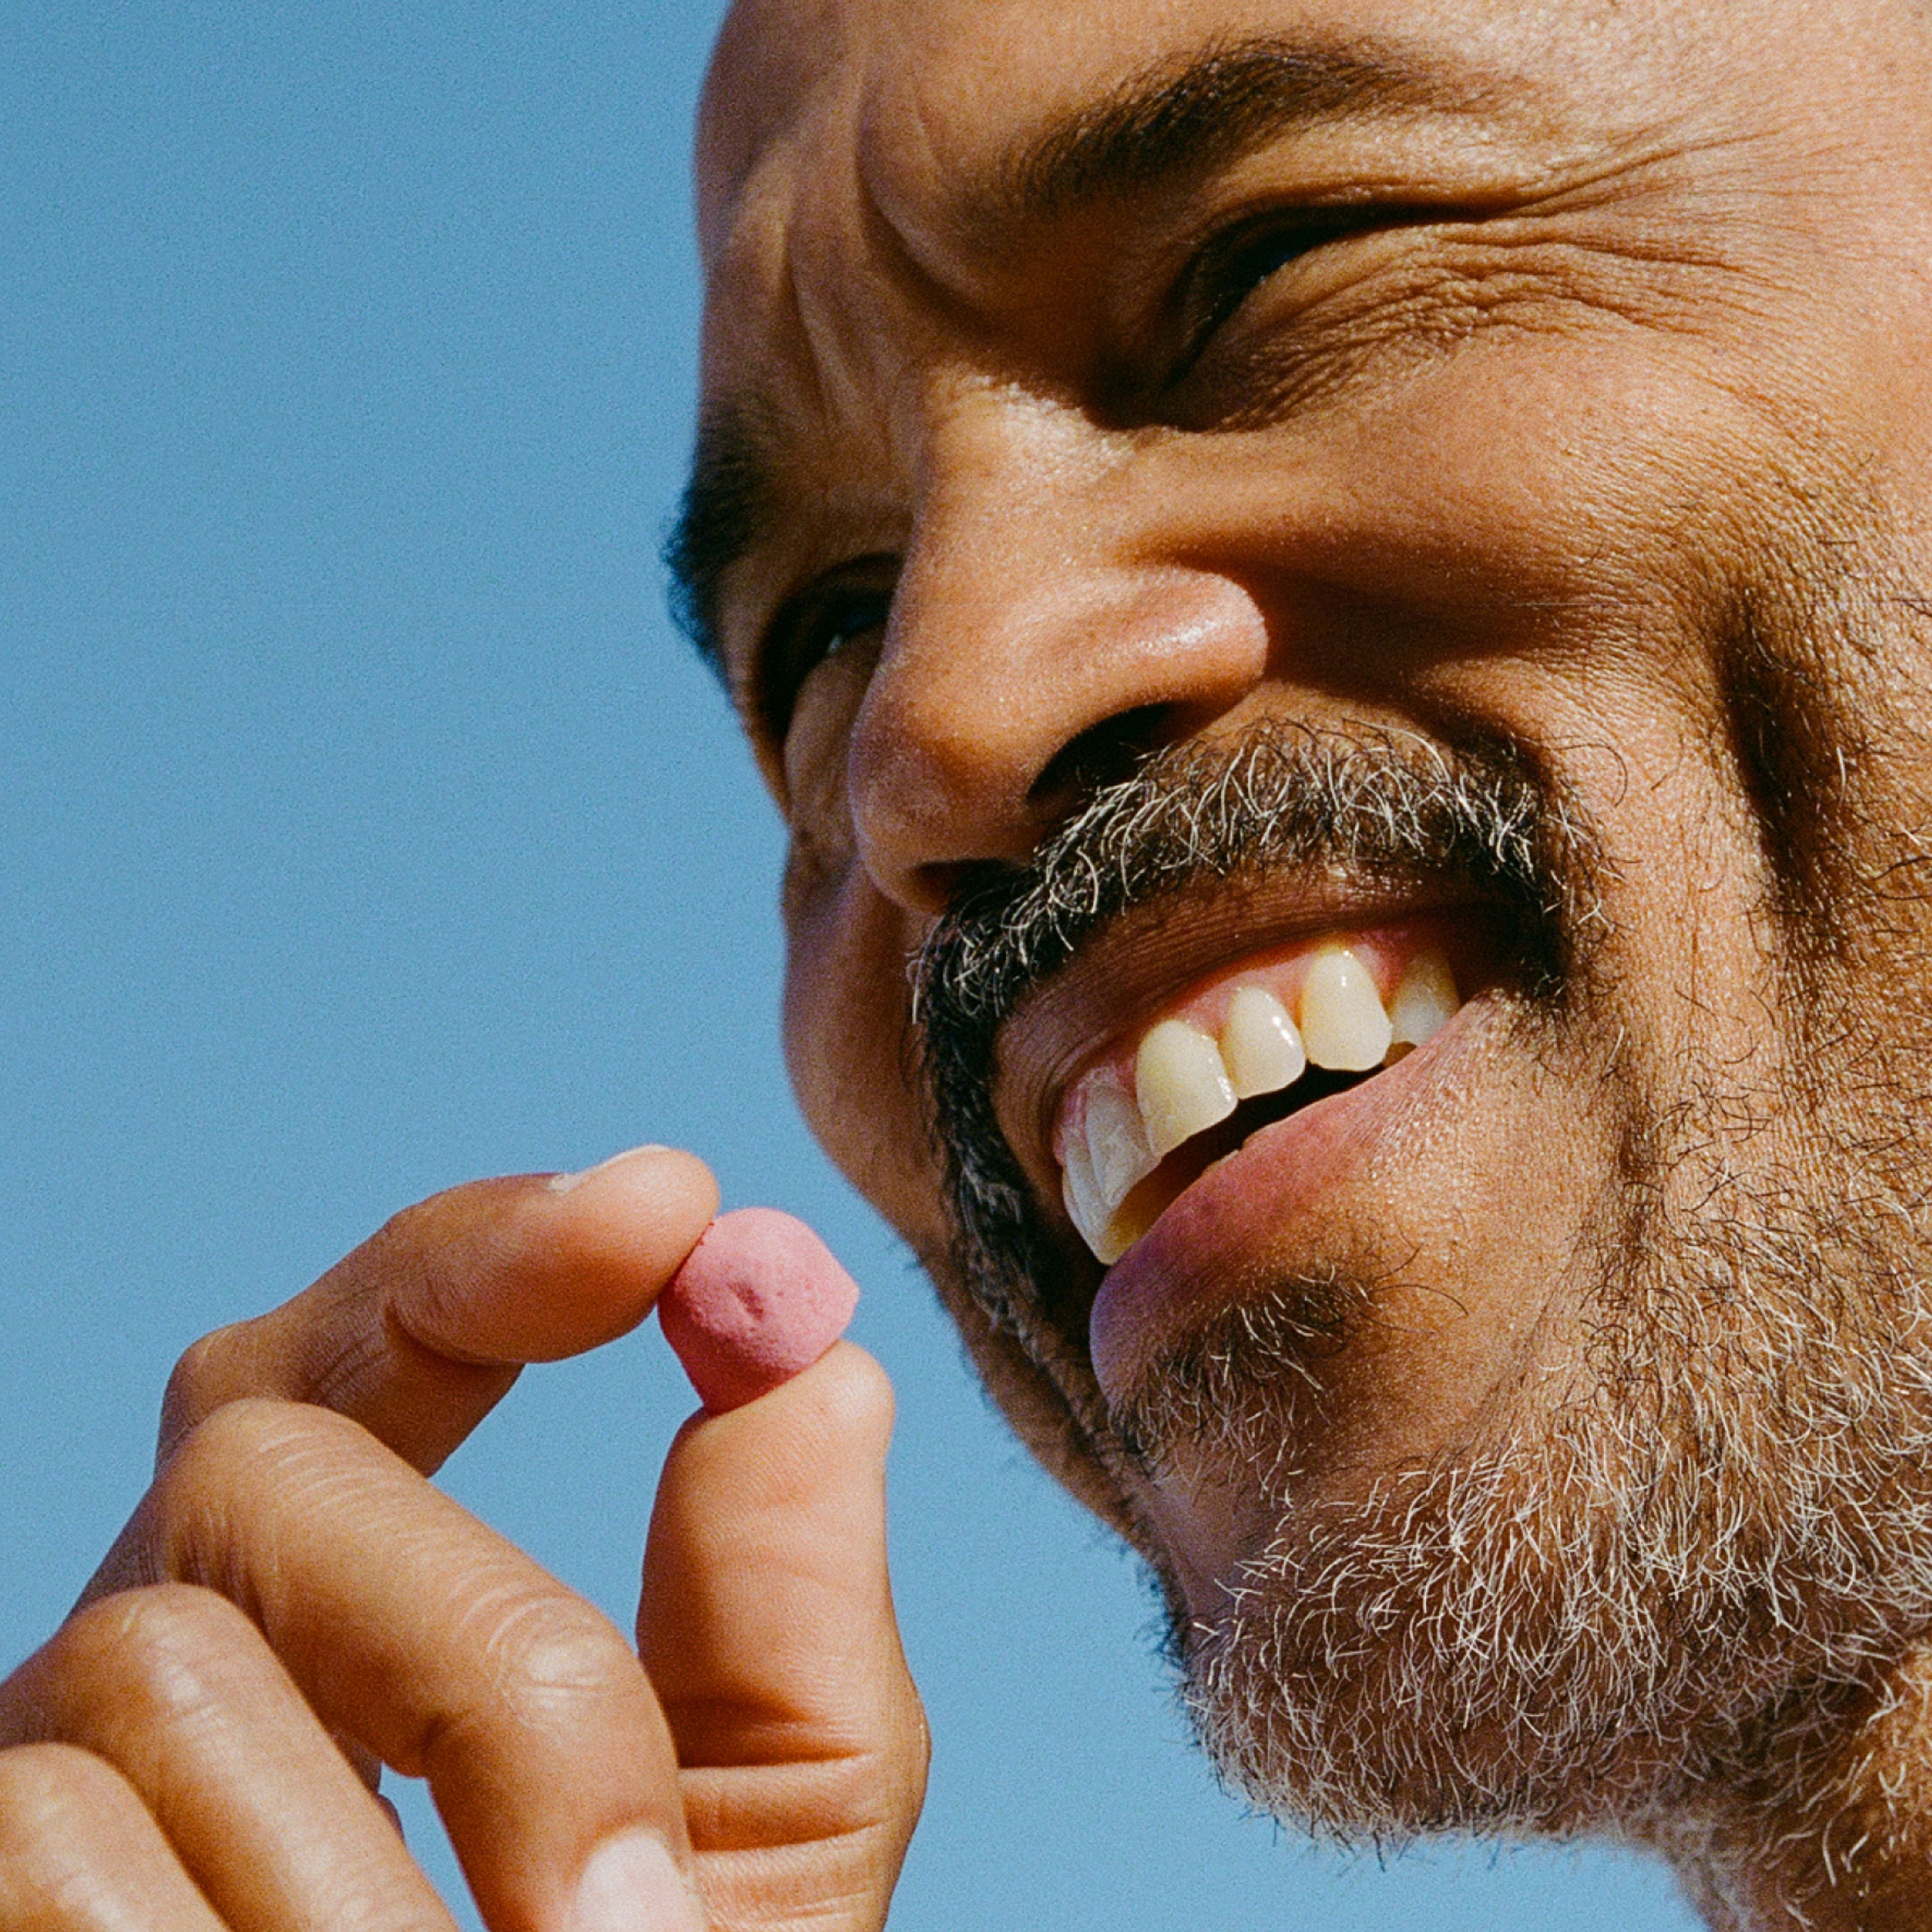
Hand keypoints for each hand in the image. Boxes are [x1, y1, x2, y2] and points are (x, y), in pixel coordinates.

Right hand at [0, 1148, 927, 1929]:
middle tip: (622, 1912)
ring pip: (162, 1672)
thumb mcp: (753, 1860)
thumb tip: (826, 1360)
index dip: (497, 1245)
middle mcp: (157, 1636)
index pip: (380, 1329)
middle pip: (274, 1466)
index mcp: (342, 1598)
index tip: (666, 1208)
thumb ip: (786, 1625)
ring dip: (373, 1892)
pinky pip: (55, 1850)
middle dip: (493, 1667)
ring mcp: (23, 1771)